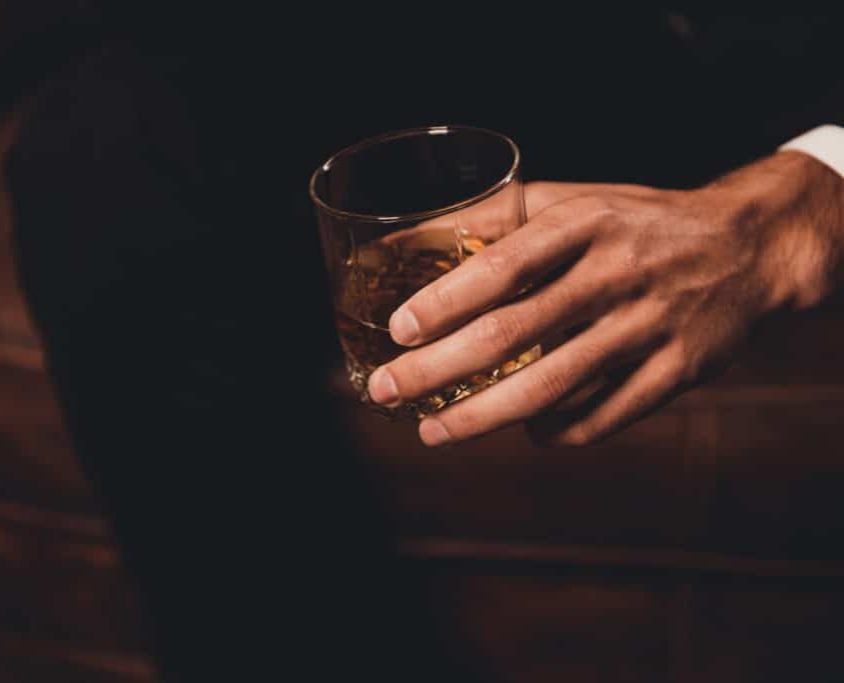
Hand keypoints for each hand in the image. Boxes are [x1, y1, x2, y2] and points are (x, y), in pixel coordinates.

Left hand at [367, 152, 843, 445]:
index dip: (445, 301)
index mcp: (584, 225)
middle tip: (387, 391)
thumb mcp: (574, 200)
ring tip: (434, 432)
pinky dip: (559, 431)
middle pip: (513, 333)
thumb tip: (410, 237)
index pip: (502, 266)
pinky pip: (606, 414)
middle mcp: (615, 274)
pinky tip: (527, 432)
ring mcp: (649, 326)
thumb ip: (497, 216)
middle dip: (439, 370)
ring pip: (554, 385)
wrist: (746, 245)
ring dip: (484, 416)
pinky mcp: (678, 370)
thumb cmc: (636, 223)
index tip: (398, 330)